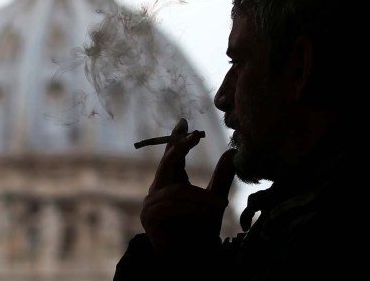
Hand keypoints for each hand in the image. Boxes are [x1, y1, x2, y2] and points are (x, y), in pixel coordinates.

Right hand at [140, 118, 235, 250]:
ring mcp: (151, 203)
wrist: (193, 259)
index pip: (171, 156)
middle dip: (180, 148)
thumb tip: (231, 152)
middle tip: (195, 136)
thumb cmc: (202, 232)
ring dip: (199, 196)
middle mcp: (158, 190)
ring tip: (219, 203)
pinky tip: (205, 209)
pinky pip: (171, 205)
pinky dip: (190, 206)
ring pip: (175, 189)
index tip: (184, 122)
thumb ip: (221, 178)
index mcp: (170, 183)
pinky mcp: (150, 216)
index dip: (176, 139)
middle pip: (167, 163)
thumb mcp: (215, 200)